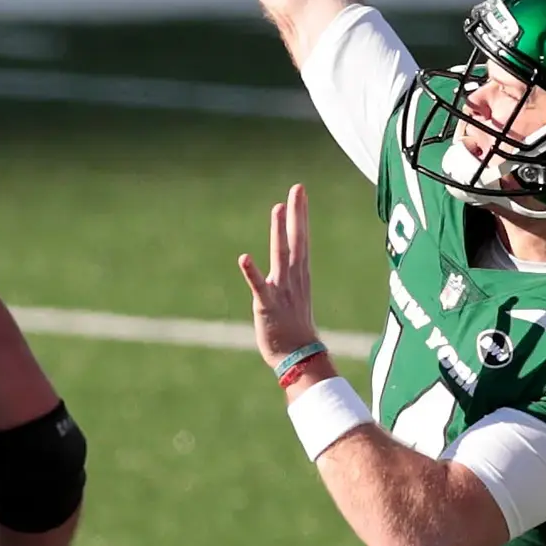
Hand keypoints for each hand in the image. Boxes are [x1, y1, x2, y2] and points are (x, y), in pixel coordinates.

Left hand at [237, 184, 320, 369]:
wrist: (299, 357)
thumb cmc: (295, 329)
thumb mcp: (294, 297)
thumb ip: (290, 277)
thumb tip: (290, 264)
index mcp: (300, 275)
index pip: (302, 239)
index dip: (300, 215)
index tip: (299, 193)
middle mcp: (293, 278)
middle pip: (297, 240)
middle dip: (297, 214)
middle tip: (298, 189)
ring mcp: (281, 290)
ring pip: (280, 256)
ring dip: (278, 232)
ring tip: (277, 209)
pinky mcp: (266, 305)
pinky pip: (259, 286)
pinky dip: (252, 272)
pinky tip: (244, 257)